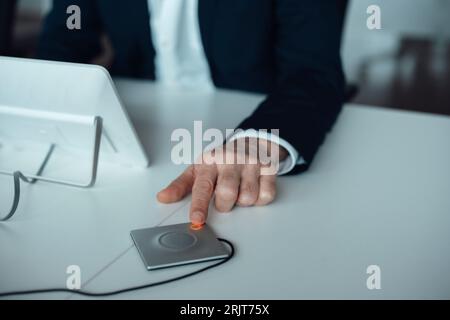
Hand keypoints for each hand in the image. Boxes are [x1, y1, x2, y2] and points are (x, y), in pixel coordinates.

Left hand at [157, 137, 287, 224]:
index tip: (197, 219)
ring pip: (248, 198)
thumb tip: (162, 198)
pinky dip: (260, 199)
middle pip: (228, 194)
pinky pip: (266, 196)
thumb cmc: (220, 160)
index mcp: (210, 162)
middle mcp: (230, 160)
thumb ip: (180, 185)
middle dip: (225, 204)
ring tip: (239, 189)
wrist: (250, 143)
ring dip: (243, 202)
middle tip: (225, 196)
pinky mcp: (269, 168)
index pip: (202, 186)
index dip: (200, 205)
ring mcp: (251, 163)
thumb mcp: (198, 169)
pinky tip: (254, 188)